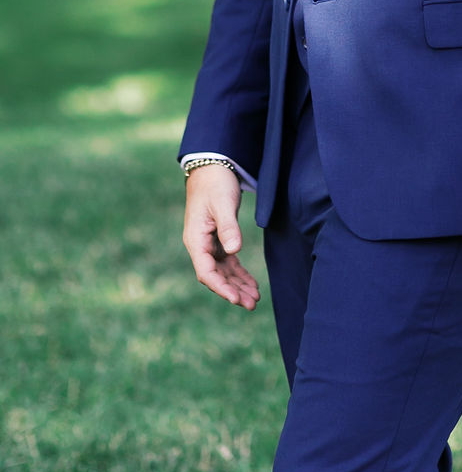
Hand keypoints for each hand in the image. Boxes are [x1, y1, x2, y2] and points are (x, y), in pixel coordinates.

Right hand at [182, 163, 259, 309]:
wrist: (212, 167)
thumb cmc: (215, 183)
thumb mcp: (222, 203)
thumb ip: (228, 227)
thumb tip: (234, 250)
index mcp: (195, 239)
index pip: (206, 271)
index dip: (220, 287)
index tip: (235, 299)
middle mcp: (200, 245)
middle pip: (216, 276)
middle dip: (233, 291)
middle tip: (252, 304)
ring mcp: (209, 244)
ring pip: (223, 272)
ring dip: (238, 285)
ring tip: (255, 299)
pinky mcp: (219, 239)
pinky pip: (229, 263)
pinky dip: (239, 274)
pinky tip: (252, 284)